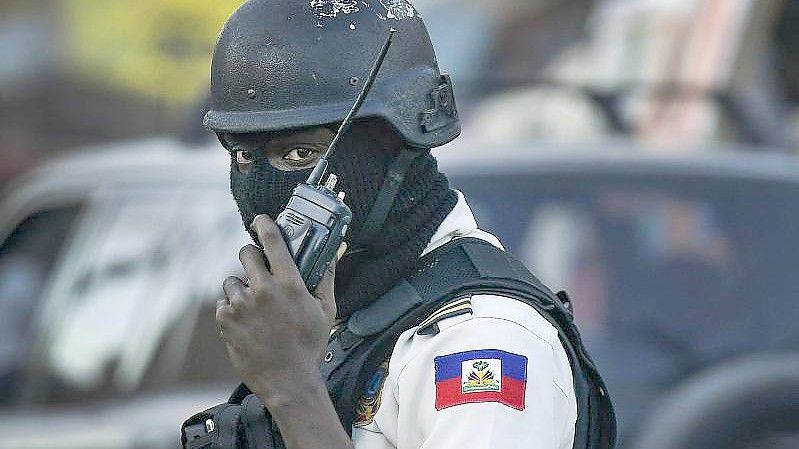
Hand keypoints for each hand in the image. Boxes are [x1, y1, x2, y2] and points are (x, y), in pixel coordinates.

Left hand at [216, 214, 344, 405]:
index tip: (260, 220)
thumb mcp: (326, 311)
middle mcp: (263, 289)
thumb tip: (332, 255)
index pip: (273, 241)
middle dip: (251, 258)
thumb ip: (326, 279)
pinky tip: (246, 322)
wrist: (288, 380)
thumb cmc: (310, 346)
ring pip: (232, 281)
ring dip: (241, 288)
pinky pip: (224, 303)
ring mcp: (242, 304)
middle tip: (258, 269)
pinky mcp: (226, 320)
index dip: (265, 224)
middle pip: (246, 254)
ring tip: (253, 306)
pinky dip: (232, 310)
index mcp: (289, 283)